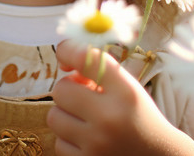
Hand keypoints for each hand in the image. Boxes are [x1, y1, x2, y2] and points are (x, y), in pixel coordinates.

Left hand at [48, 39, 193, 154]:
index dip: (69, 50)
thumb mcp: (129, 88)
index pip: (87, 59)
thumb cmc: (139, 116)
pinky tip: (87, 138)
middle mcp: (110, 117)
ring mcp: (97, 144)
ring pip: (54, 117)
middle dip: (69, 89)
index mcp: (126, 92)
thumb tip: (63, 60)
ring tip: (86, 118)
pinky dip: (69, 139)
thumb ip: (100, 71)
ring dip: (66, 115)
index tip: (65, 54)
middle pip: (61, 90)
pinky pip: (59, 143)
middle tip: (83, 94)